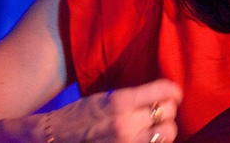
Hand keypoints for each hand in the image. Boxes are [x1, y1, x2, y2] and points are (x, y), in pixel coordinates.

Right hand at [45, 78, 181, 142]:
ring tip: (158, 127)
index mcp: (120, 101)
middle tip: (162, 109)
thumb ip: (134, 98)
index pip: (163, 91)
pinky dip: (154, 142)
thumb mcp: (106, 98)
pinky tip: (148, 138)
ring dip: (166, 129)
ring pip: (167, 134)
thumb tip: (163, 95)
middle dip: (168, 110)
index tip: (175, 93)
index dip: (174, 91)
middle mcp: (126, 124)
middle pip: (168, 113)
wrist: (55, 138)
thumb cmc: (80, 115)